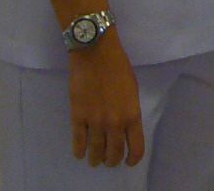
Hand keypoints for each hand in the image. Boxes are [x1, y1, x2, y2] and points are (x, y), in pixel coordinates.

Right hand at [68, 29, 143, 166]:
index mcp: (132, 115)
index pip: (136, 148)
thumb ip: (129, 111)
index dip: (132, 159)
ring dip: (95, 159)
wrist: (95, 53)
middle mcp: (114, 123)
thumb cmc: (118, 66)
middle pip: (113, 154)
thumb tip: (124, 128)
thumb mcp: (132, 90)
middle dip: (111, 161)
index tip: (128, 161)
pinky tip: (80, 153)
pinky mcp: (77, 117)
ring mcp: (95, 121)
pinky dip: (79, 151)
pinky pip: (78, 142)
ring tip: (94, 160)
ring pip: (95, 152)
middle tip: (108, 160)